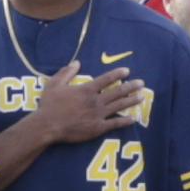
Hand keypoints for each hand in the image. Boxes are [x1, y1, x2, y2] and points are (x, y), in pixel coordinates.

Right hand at [24, 61, 143, 144]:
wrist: (47, 126)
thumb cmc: (49, 105)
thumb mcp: (54, 84)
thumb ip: (66, 72)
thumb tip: (77, 62)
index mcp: (86, 89)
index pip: (106, 79)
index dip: (117, 74)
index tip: (127, 71)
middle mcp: (95, 101)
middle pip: (117, 92)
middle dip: (130, 87)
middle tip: (142, 83)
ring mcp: (98, 115)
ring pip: (119, 106)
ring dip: (131, 101)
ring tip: (142, 97)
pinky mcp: (98, 128)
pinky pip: (115, 124)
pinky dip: (126, 121)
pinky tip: (134, 118)